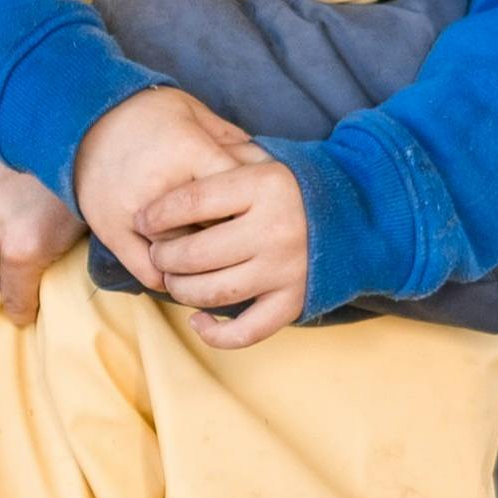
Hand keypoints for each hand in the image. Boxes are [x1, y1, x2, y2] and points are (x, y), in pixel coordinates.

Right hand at [67, 86, 259, 299]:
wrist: (81, 116)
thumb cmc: (145, 113)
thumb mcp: (191, 110)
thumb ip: (229, 137)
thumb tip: (270, 165)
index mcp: (189, 151)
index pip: (238, 190)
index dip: (255, 205)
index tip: (260, 214)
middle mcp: (163, 186)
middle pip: (215, 229)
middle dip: (234, 238)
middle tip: (247, 245)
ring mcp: (135, 213)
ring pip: (184, 257)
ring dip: (203, 265)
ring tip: (220, 265)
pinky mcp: (111, 230)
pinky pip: (148, 271)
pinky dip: (169, 278)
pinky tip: (182, 273)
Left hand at [137, 150, 311, 346]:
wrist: (355, 213)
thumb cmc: (293, 187)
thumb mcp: (262, 163)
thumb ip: (220, 164)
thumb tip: (167, 185)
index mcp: (264, 186)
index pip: (192, 201)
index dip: (157, 214)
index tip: (141, 220)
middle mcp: (275, 229)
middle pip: (197, 252)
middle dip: (165, 256)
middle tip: (157, 253)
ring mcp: (286, 269)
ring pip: (214, 291)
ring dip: (182, 290)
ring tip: (173, 279)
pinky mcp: (294, 301)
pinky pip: (248, 330)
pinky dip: (217, 334)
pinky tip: (198, 321)